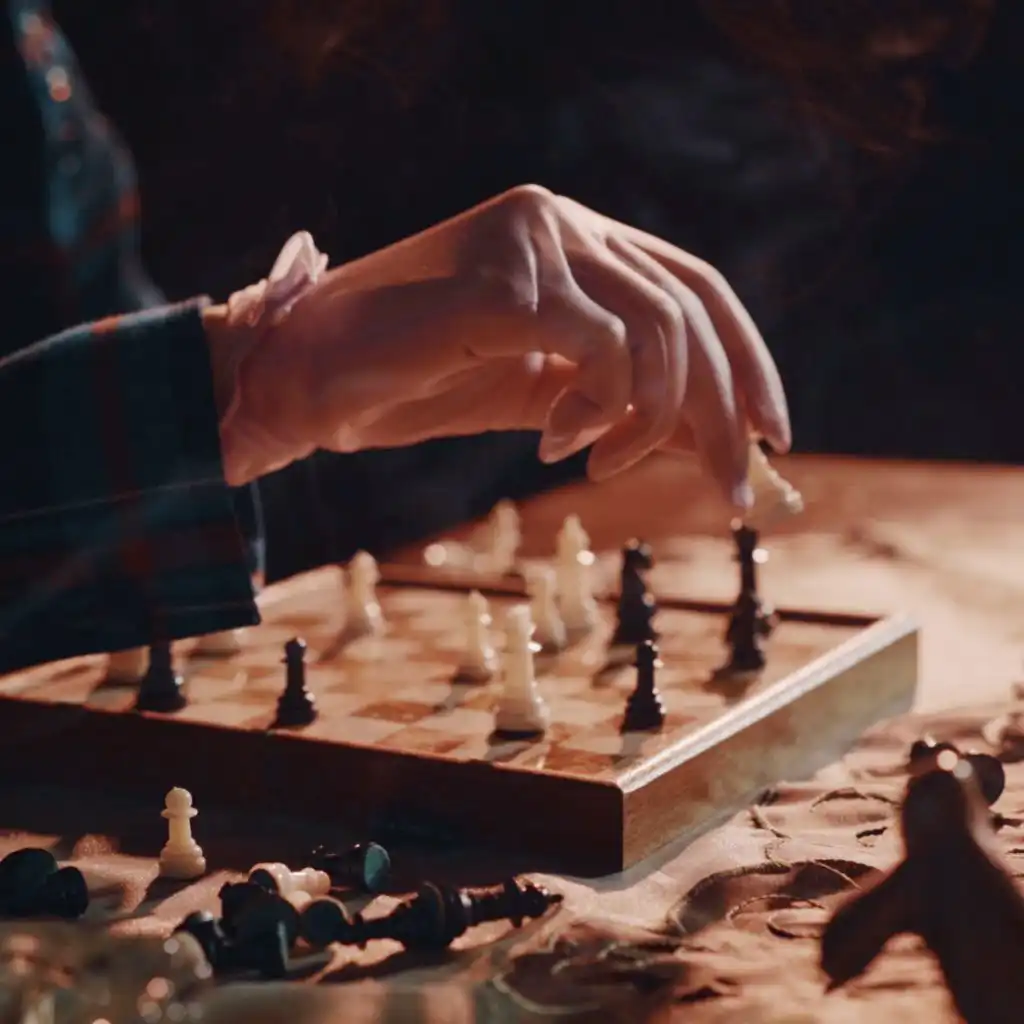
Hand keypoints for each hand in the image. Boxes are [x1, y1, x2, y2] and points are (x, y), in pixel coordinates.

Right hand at [219, 186, 789, 503]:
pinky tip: (555, 443)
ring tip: (593, 464)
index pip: (695, 288)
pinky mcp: (504, 279)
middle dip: (724, 411)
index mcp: (578, 239)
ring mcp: (533, 239)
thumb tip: (722, 443)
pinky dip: (598, 408)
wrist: (309, 378)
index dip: (746, 361)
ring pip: (655, 330)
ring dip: (647, 420)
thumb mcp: (548, 399)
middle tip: (736, 491)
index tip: (773, 435)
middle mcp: (563, 221)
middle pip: (689, 310)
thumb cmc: (419, 382)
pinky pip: (600, 347)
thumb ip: (627, 405)